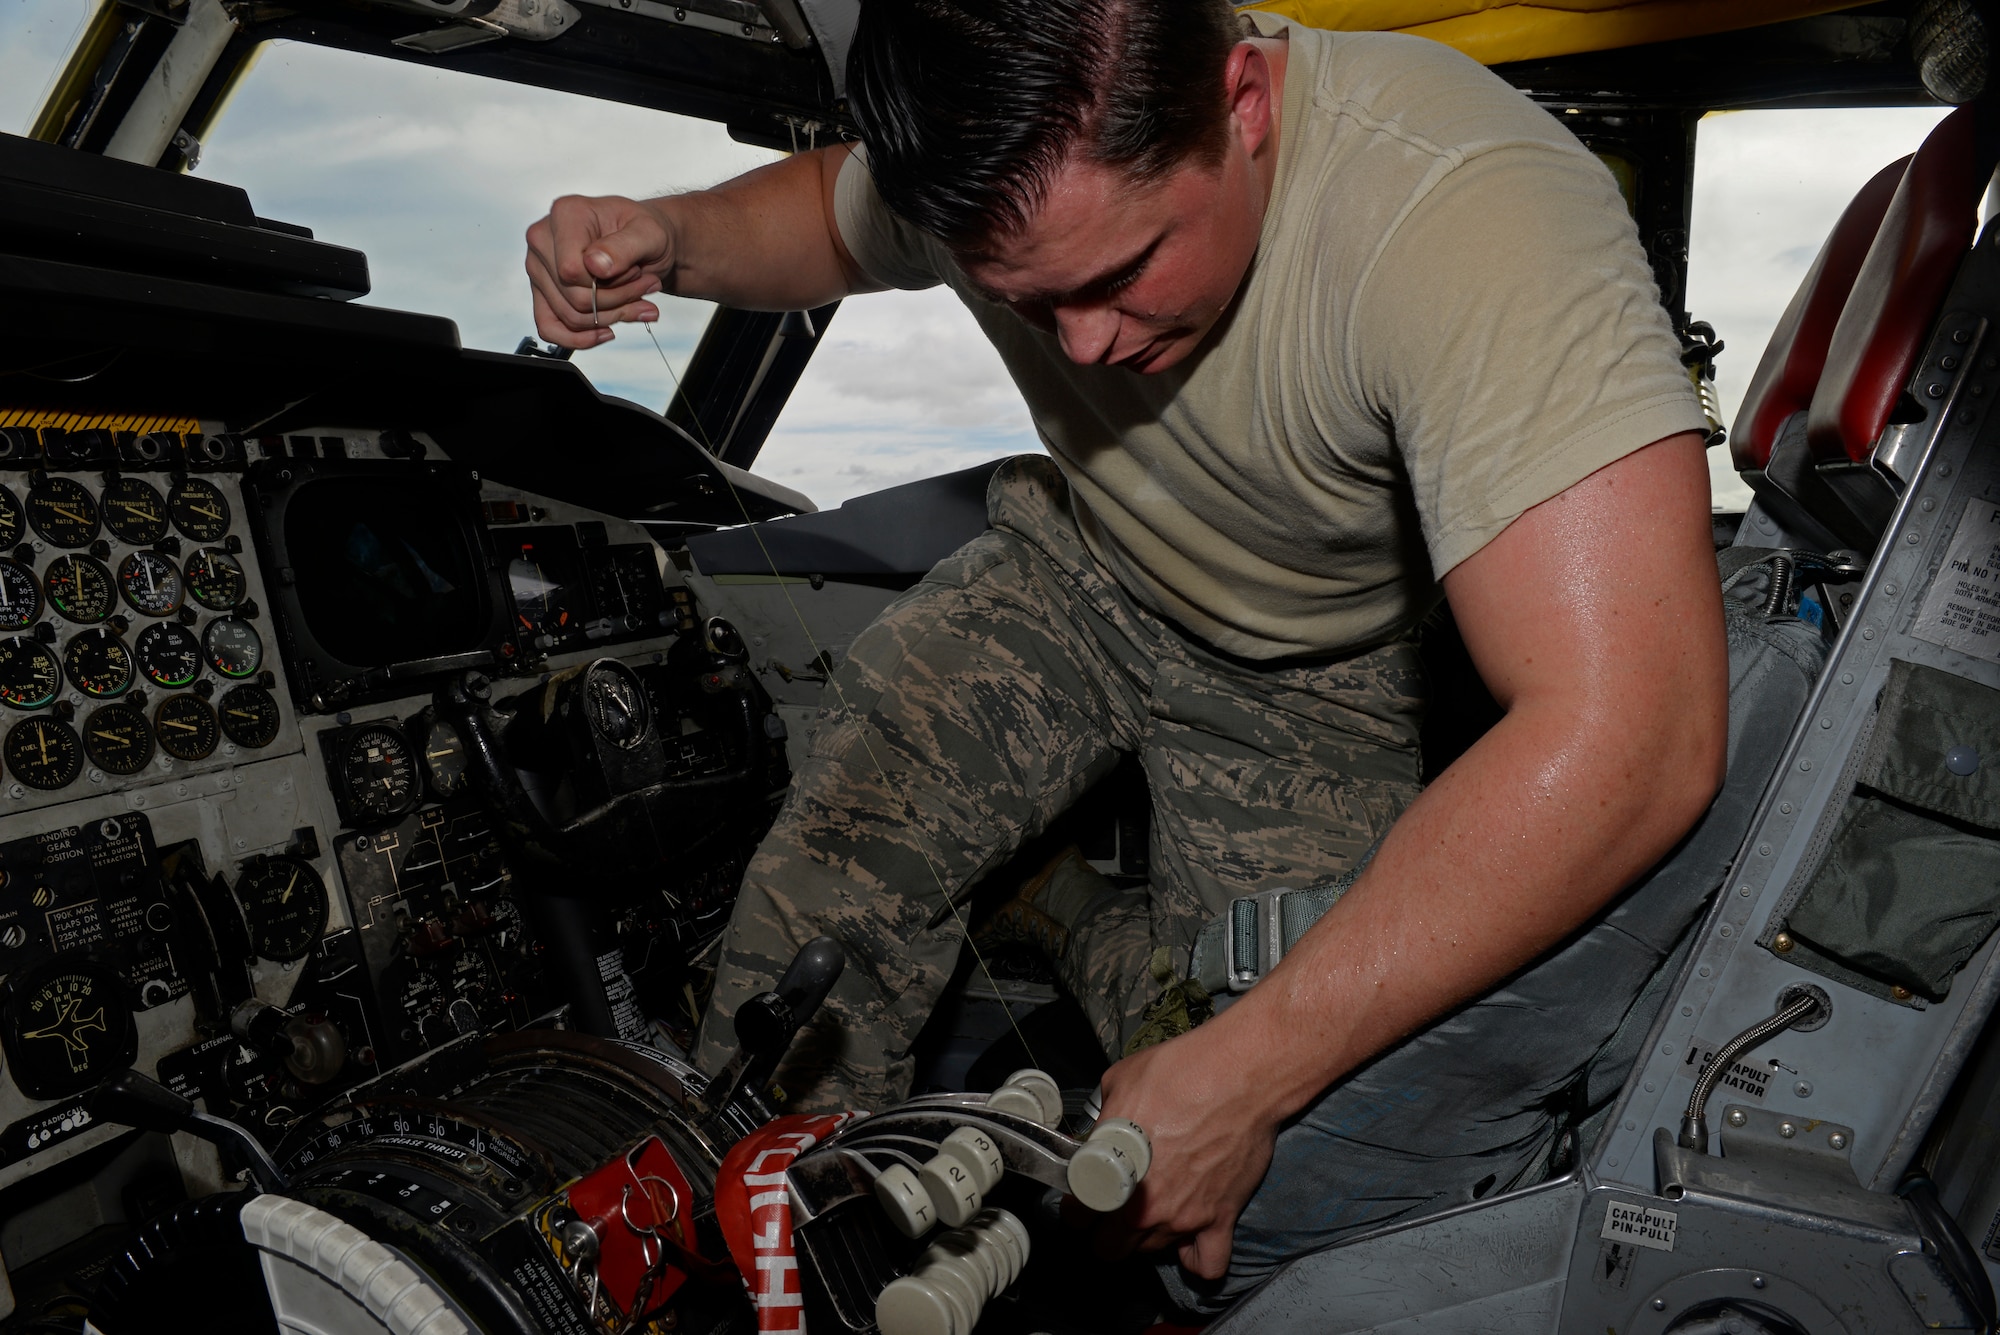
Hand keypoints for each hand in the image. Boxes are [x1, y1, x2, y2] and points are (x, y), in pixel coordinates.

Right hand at [524, 194, 671, 348]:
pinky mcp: (542, 291)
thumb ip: (624, 246)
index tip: (636, 271)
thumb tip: (594, 265)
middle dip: (618, 301)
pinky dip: (581, 338)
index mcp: (565, 214)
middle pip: (574, 297)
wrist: (645, 242)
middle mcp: (543, 239)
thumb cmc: (644, 233)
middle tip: (644, 287)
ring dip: (610, 317)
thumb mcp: (650, 233)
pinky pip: (549, 327)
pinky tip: (606, 331)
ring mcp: (539, 267)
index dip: (610, 283)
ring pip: (569, 316)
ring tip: (636, 300)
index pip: (572, 271)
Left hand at [1092, 1010, 1285, 1278]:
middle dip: (1106, 1231)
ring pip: (1151, 1253)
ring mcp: (1183, 1219)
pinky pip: (1207, 1265)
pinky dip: (1197, 1259)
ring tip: (1155, 1209)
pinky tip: (1191, 1238)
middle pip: (1109, 1249)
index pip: (1077, 1218)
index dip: (1077, 1207)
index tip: (1084, 1197)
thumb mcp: (1119, 1082)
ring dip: (1148, 1237)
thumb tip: (1102, 1127)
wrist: (1238, 1077)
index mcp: (1111, 1175)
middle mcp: (1143, 1207)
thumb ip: (1103, 1117)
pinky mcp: (1220, 1219)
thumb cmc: (1179, 1073)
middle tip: (1115, 1208)